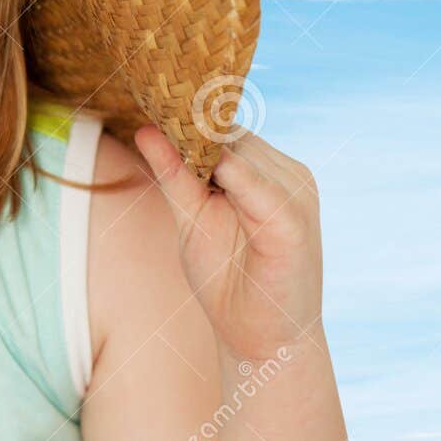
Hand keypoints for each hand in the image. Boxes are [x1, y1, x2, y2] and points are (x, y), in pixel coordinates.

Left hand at [133, 126, 323, 362]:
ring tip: (172, 149)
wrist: (259, 340)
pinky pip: (261, 190)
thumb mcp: (191, 217)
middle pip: (234, 135)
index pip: (227, 128)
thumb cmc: (227, 278)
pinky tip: (211, 172)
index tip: (150, 101)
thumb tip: (144, 129)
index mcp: (267, 170)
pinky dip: (234, 177)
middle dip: (193, 133)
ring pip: (244, 154)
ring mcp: (296, 197)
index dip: (189, 121)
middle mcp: (288, 175)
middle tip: (153, 114)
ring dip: (208, 152)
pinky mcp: (294, 226)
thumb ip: (173, 174)